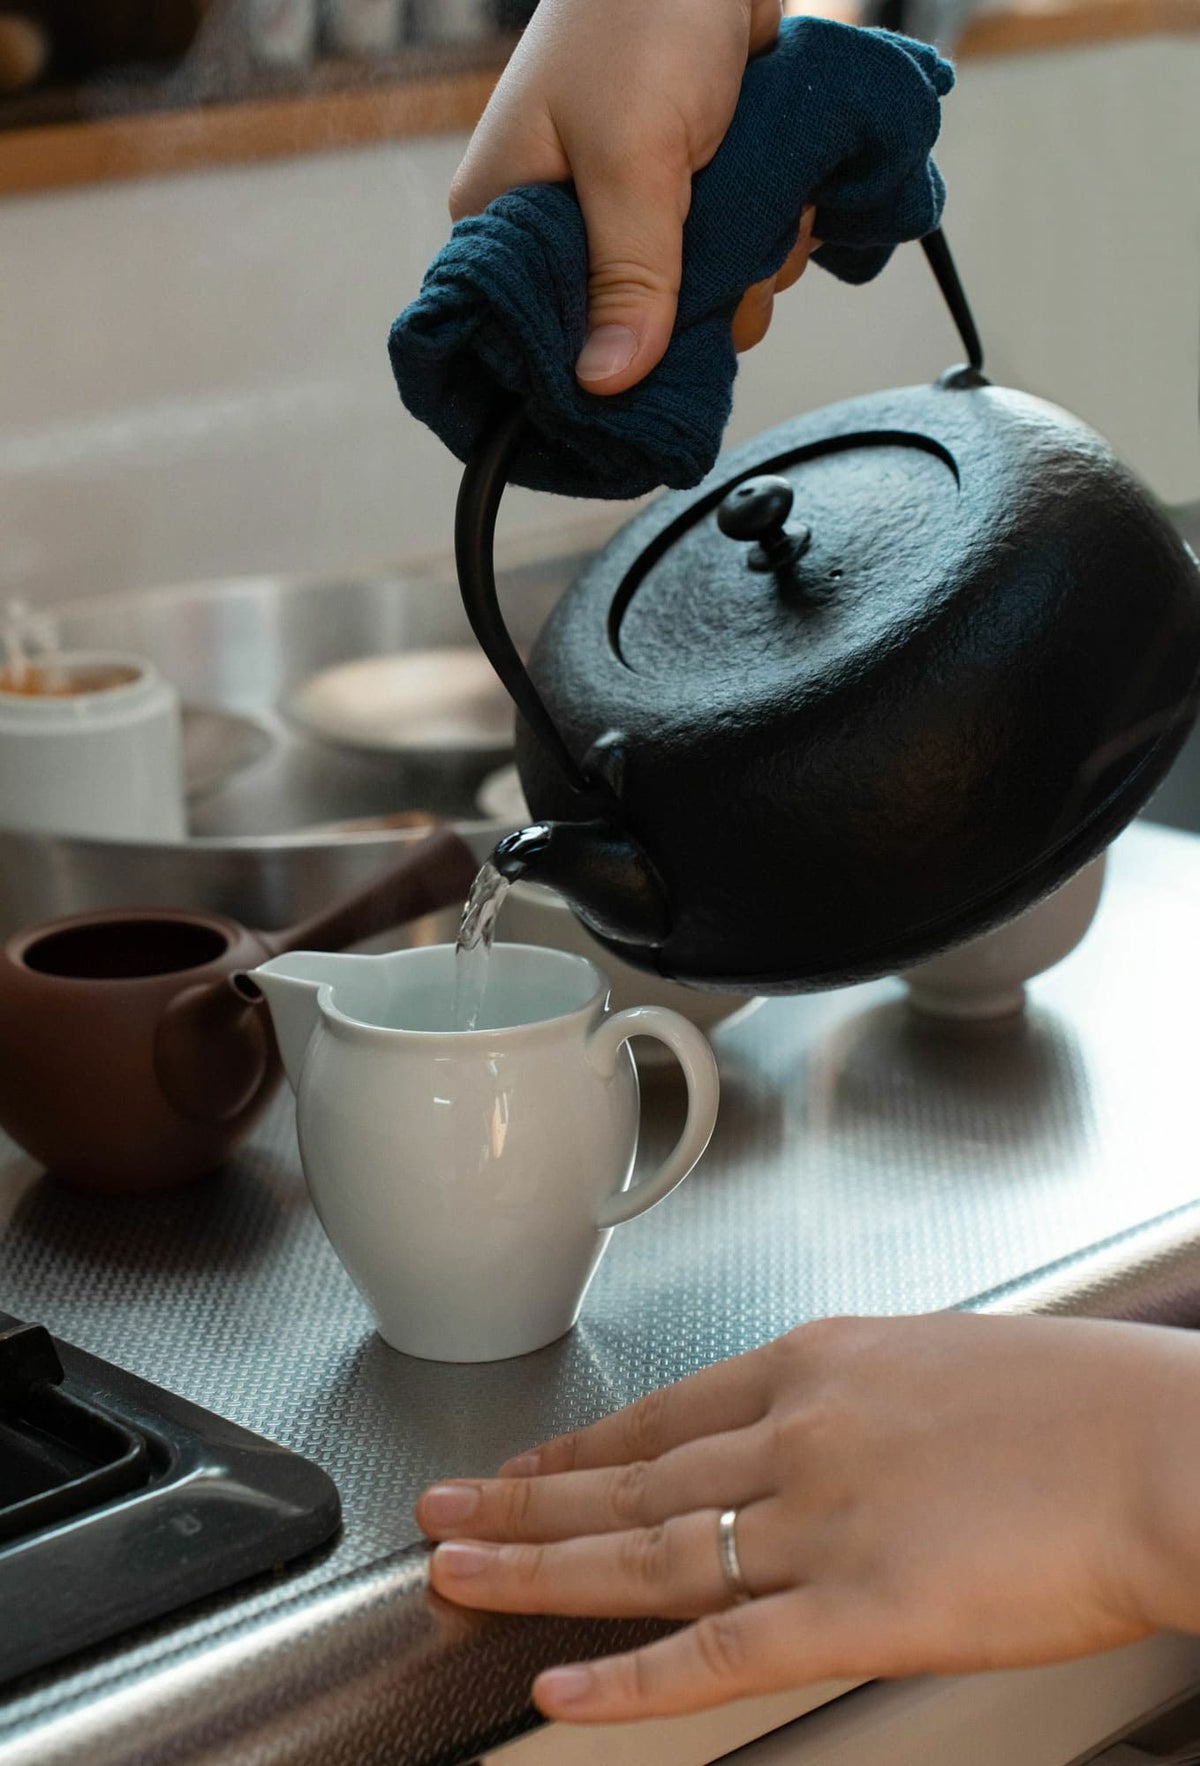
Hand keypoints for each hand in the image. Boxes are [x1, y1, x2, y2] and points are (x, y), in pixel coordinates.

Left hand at [416, 1312, 1199, 1722]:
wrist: (1166, 1444)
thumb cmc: (1085, 1400)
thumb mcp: (947, 1361)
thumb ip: (864, 1399)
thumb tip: (822, 1424)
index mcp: (823, 1362)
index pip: (667, 1412)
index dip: (583, 1447)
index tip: (528, 1464)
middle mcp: (800, 1430)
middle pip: (630, 1476)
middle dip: (524, 1498)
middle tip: (439, 1510)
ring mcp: (820, 1518)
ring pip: (644, 1551)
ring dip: (537, 1567)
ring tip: (456, 1572)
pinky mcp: (860, 1607)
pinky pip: (720, 1649)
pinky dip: (632, 1675)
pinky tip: (563, 1685)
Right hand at [449, 0, 820, 393]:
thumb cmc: (642, 17)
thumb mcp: (632, 156)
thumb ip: (628, 275)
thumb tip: (605, 384)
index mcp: (506, 222)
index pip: (532, 342)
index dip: (593, 370)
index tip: (652, 367)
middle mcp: (562, 232)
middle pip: (630, 337)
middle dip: (696, 306)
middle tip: (724, 252)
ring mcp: (630, 220)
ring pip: (696, 305)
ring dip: (750, 269)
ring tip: (762, 201)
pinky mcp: (688, 204)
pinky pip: (733, 264)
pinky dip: (770, 239)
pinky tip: (781, 193)